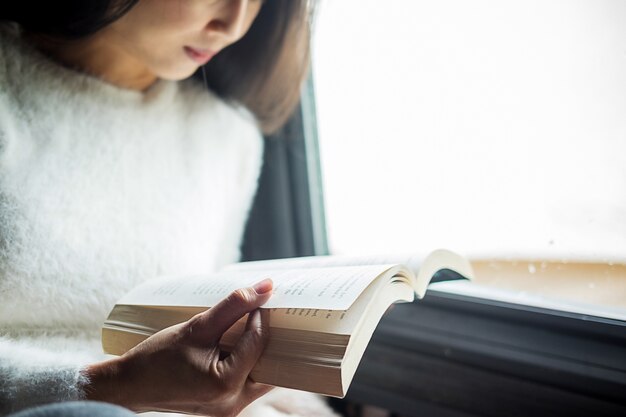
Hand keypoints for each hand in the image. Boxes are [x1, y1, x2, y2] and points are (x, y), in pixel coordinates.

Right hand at [85, 278, 274, 415]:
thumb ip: (234, 305)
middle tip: (266, 313)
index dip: (260, 317)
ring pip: (262, 375)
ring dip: (260, 351)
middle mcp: (233, 402)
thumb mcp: (197, 326)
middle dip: (270, 338)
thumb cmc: (157, 357)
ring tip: (252, 327)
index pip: (258, 342)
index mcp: (226, 383)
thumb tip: (266, 287)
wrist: (130, 385)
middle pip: (269, 364)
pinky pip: (248, 382)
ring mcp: (230, 408)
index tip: (258, 299)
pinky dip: (248, 362)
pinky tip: (240, 344)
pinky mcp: (225, 406)